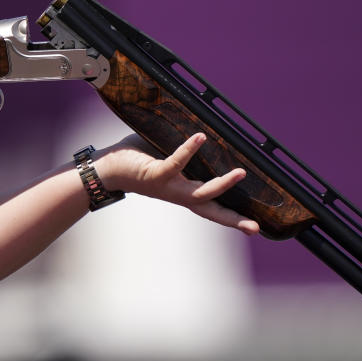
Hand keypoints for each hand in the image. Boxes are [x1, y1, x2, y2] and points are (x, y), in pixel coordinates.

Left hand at [96, 133, 259, 234]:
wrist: (106, 168)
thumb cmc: (137, 161)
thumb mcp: (168, 159)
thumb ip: (186, 153)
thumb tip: (208, 131)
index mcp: (183, 193)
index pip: (212, 208)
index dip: (233, 218)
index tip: (255, 229)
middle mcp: (177, 195)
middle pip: (211, 210)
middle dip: (233, 220)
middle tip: (256, 228)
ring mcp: (167, 187)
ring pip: (199, 194)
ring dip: (221, 185)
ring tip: (241, 173)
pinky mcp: (154, 175)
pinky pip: (174, 164)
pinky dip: (188, 151)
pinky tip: (200, 137)